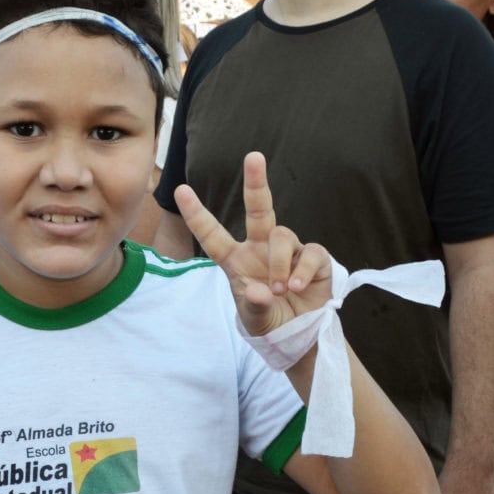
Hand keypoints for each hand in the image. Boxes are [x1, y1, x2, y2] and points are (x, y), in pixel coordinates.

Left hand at [173, 151, 331, 336]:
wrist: (300, 337)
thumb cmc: (270, 322)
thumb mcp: (255, 321)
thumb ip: (254, 307)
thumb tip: (259, 291)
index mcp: (236, 260)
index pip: (213, 235)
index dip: (197, 214)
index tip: (180, 190)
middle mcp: (260, 248)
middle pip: (259, 209)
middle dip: (256, 182)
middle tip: (253, 156)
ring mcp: (288, 250)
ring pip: (283, 235)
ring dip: (280, 263)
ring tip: (281, 290)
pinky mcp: (313, 257)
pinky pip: (310, 252)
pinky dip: (302, 270)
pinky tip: (297, 287)